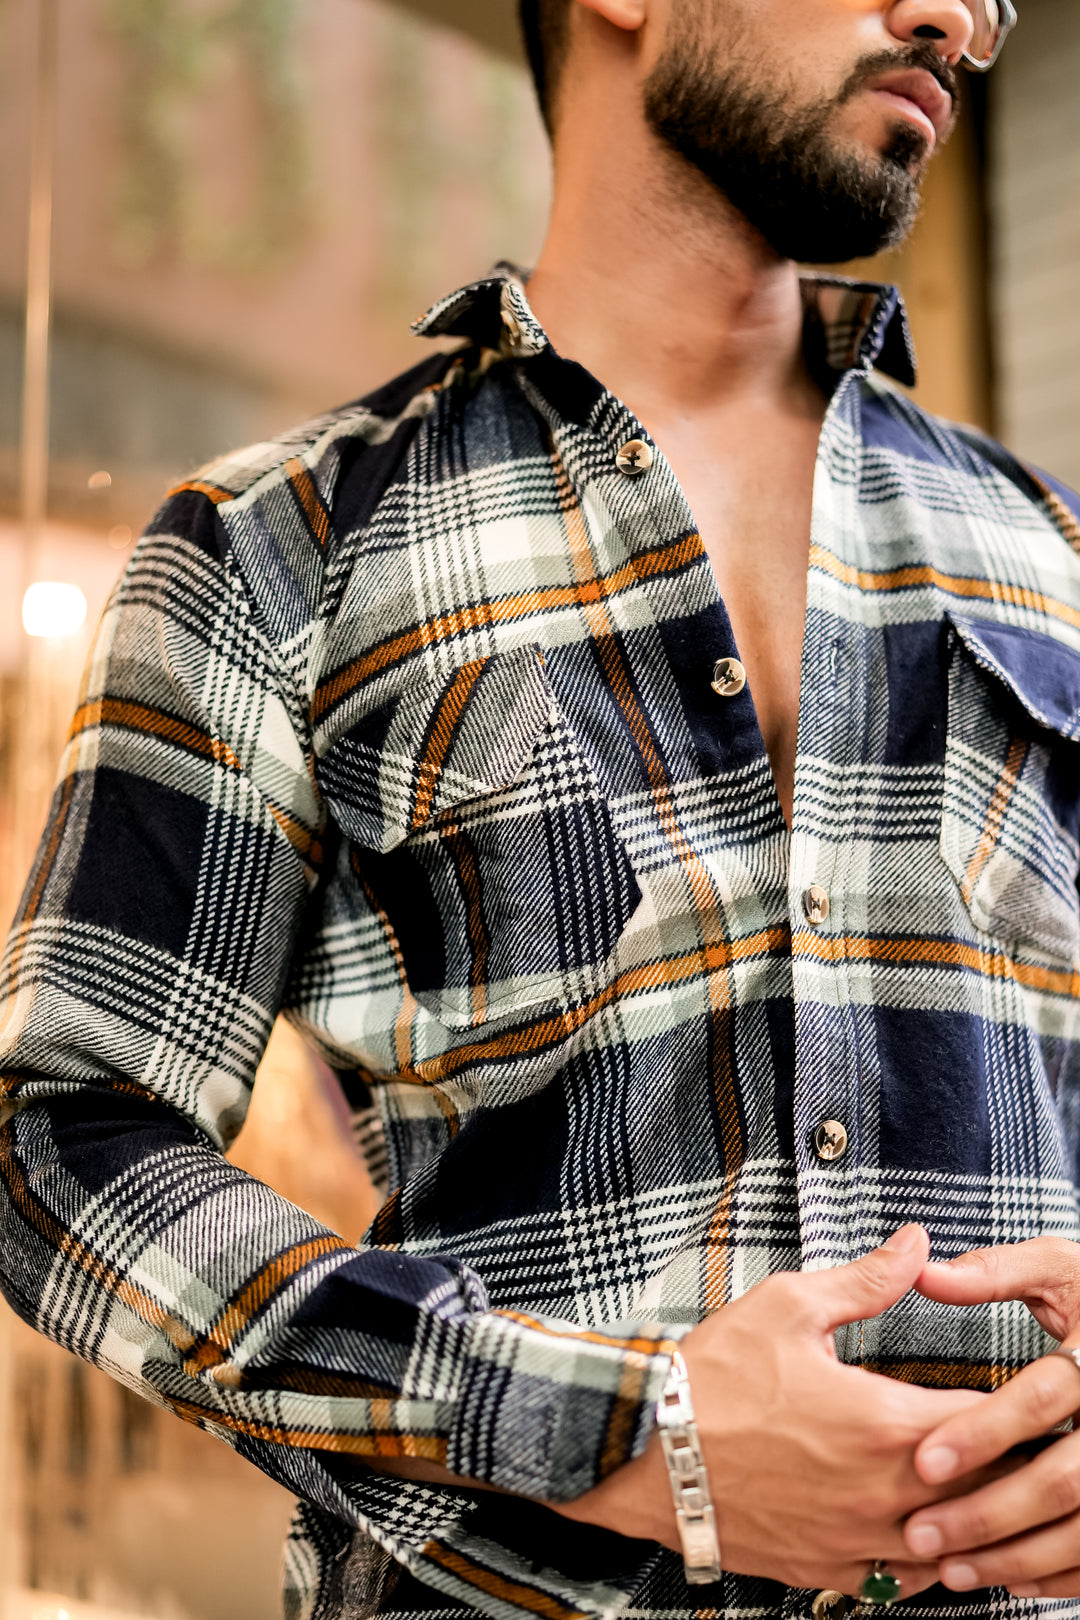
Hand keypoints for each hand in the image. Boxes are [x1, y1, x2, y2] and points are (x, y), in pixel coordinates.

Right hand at [553, 1224, 996, 1597]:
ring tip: (980, 1489)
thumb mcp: (788, 1306)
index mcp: (883, 1423)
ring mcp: (856, 1541)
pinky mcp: (827, 1571)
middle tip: (1012, 1438)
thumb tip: (915, 1243)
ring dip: (971, 1517)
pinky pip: (904, 1582)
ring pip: (952, 1546)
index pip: (989, 1423)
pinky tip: (925, 1531)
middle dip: (1002, 1461)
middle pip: (984, 1491)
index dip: (1013, 1406)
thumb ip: (866, 1279)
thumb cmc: (711, 1376)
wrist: (644, 1449)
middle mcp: (881, 1493)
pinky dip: (928, 1558)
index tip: (1019, 1392)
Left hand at [906, 1237, 1079, 1596]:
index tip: (923, 1459)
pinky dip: (1061, 1574)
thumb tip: (925, 1272)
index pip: (1042, 1399)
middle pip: (1063, 1480)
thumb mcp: (1060, 1270)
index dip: (982, 1432)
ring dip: (1016, 1554)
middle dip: (989, 1511)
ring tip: (953, 1566)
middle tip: (922, 1530)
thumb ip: (995, 1272)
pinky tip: (1013, 1578)